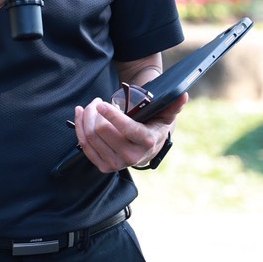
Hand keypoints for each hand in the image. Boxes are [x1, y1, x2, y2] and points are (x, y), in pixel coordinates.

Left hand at [71, 92, 187, 173]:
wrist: (146, 148)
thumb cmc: (154, 125)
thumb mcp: (165, 114)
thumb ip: (173, 104)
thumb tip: (182, 95)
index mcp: (147, 142)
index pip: (126, 129)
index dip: (112, 115)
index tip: (102, 103)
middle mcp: (131, 156)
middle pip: (102, 130)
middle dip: (95, 111)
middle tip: (98, 101)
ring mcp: (116, 164)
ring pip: (90, 136)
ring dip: (87, 116)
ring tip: (92, 106)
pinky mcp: (104, 166)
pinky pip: (84, 145)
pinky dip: (79, 127)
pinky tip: (81, 114)